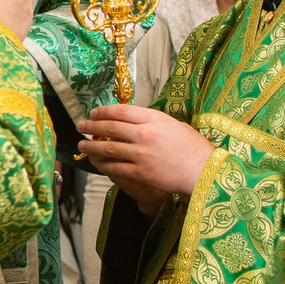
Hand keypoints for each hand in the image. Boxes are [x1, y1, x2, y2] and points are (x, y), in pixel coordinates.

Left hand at [76, 104, 213, 202]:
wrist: (204, 171)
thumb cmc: (194, 148)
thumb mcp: (176, 125)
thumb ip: (156, 122)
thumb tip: (138, 120)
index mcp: (154, 119)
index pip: (121, 111)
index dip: (103, 111)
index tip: (94, 113)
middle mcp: (145, 134)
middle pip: (111, 127)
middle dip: (91, 126)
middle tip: (80, 126)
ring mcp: (141, 154)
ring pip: (109, 148)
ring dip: (92, 146)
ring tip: (82, 145)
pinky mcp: (141, 172)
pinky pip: (116, 167)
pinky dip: (104, 164)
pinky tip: (98, 162)